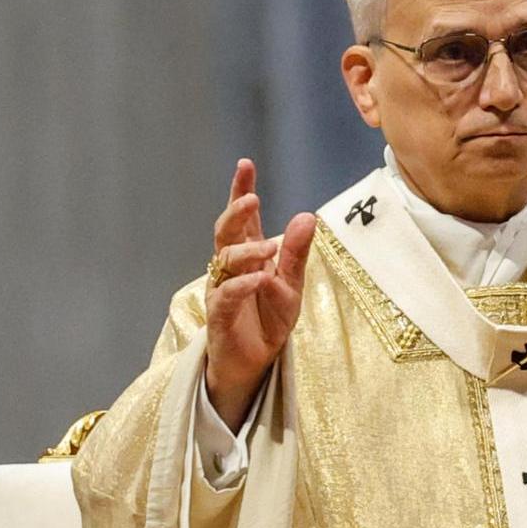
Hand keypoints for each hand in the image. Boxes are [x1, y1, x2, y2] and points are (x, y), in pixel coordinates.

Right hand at [205, 158, 315, 429]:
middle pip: (225, 231)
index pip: (243, 217)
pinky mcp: (219, 315)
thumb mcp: (291, 284)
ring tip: (269, 249)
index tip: (245, 165)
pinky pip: (227, 295)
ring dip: (247, 251)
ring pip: (225, 260)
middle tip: (252, 198)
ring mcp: (222, 289)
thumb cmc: (268, 320)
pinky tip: (260, 278)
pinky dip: (243, 285)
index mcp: (248, 254)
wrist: (254, 363)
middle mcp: (230, 267)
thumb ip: (296, 252)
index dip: (241, 191)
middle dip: (236, 211)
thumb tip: (307, 216)